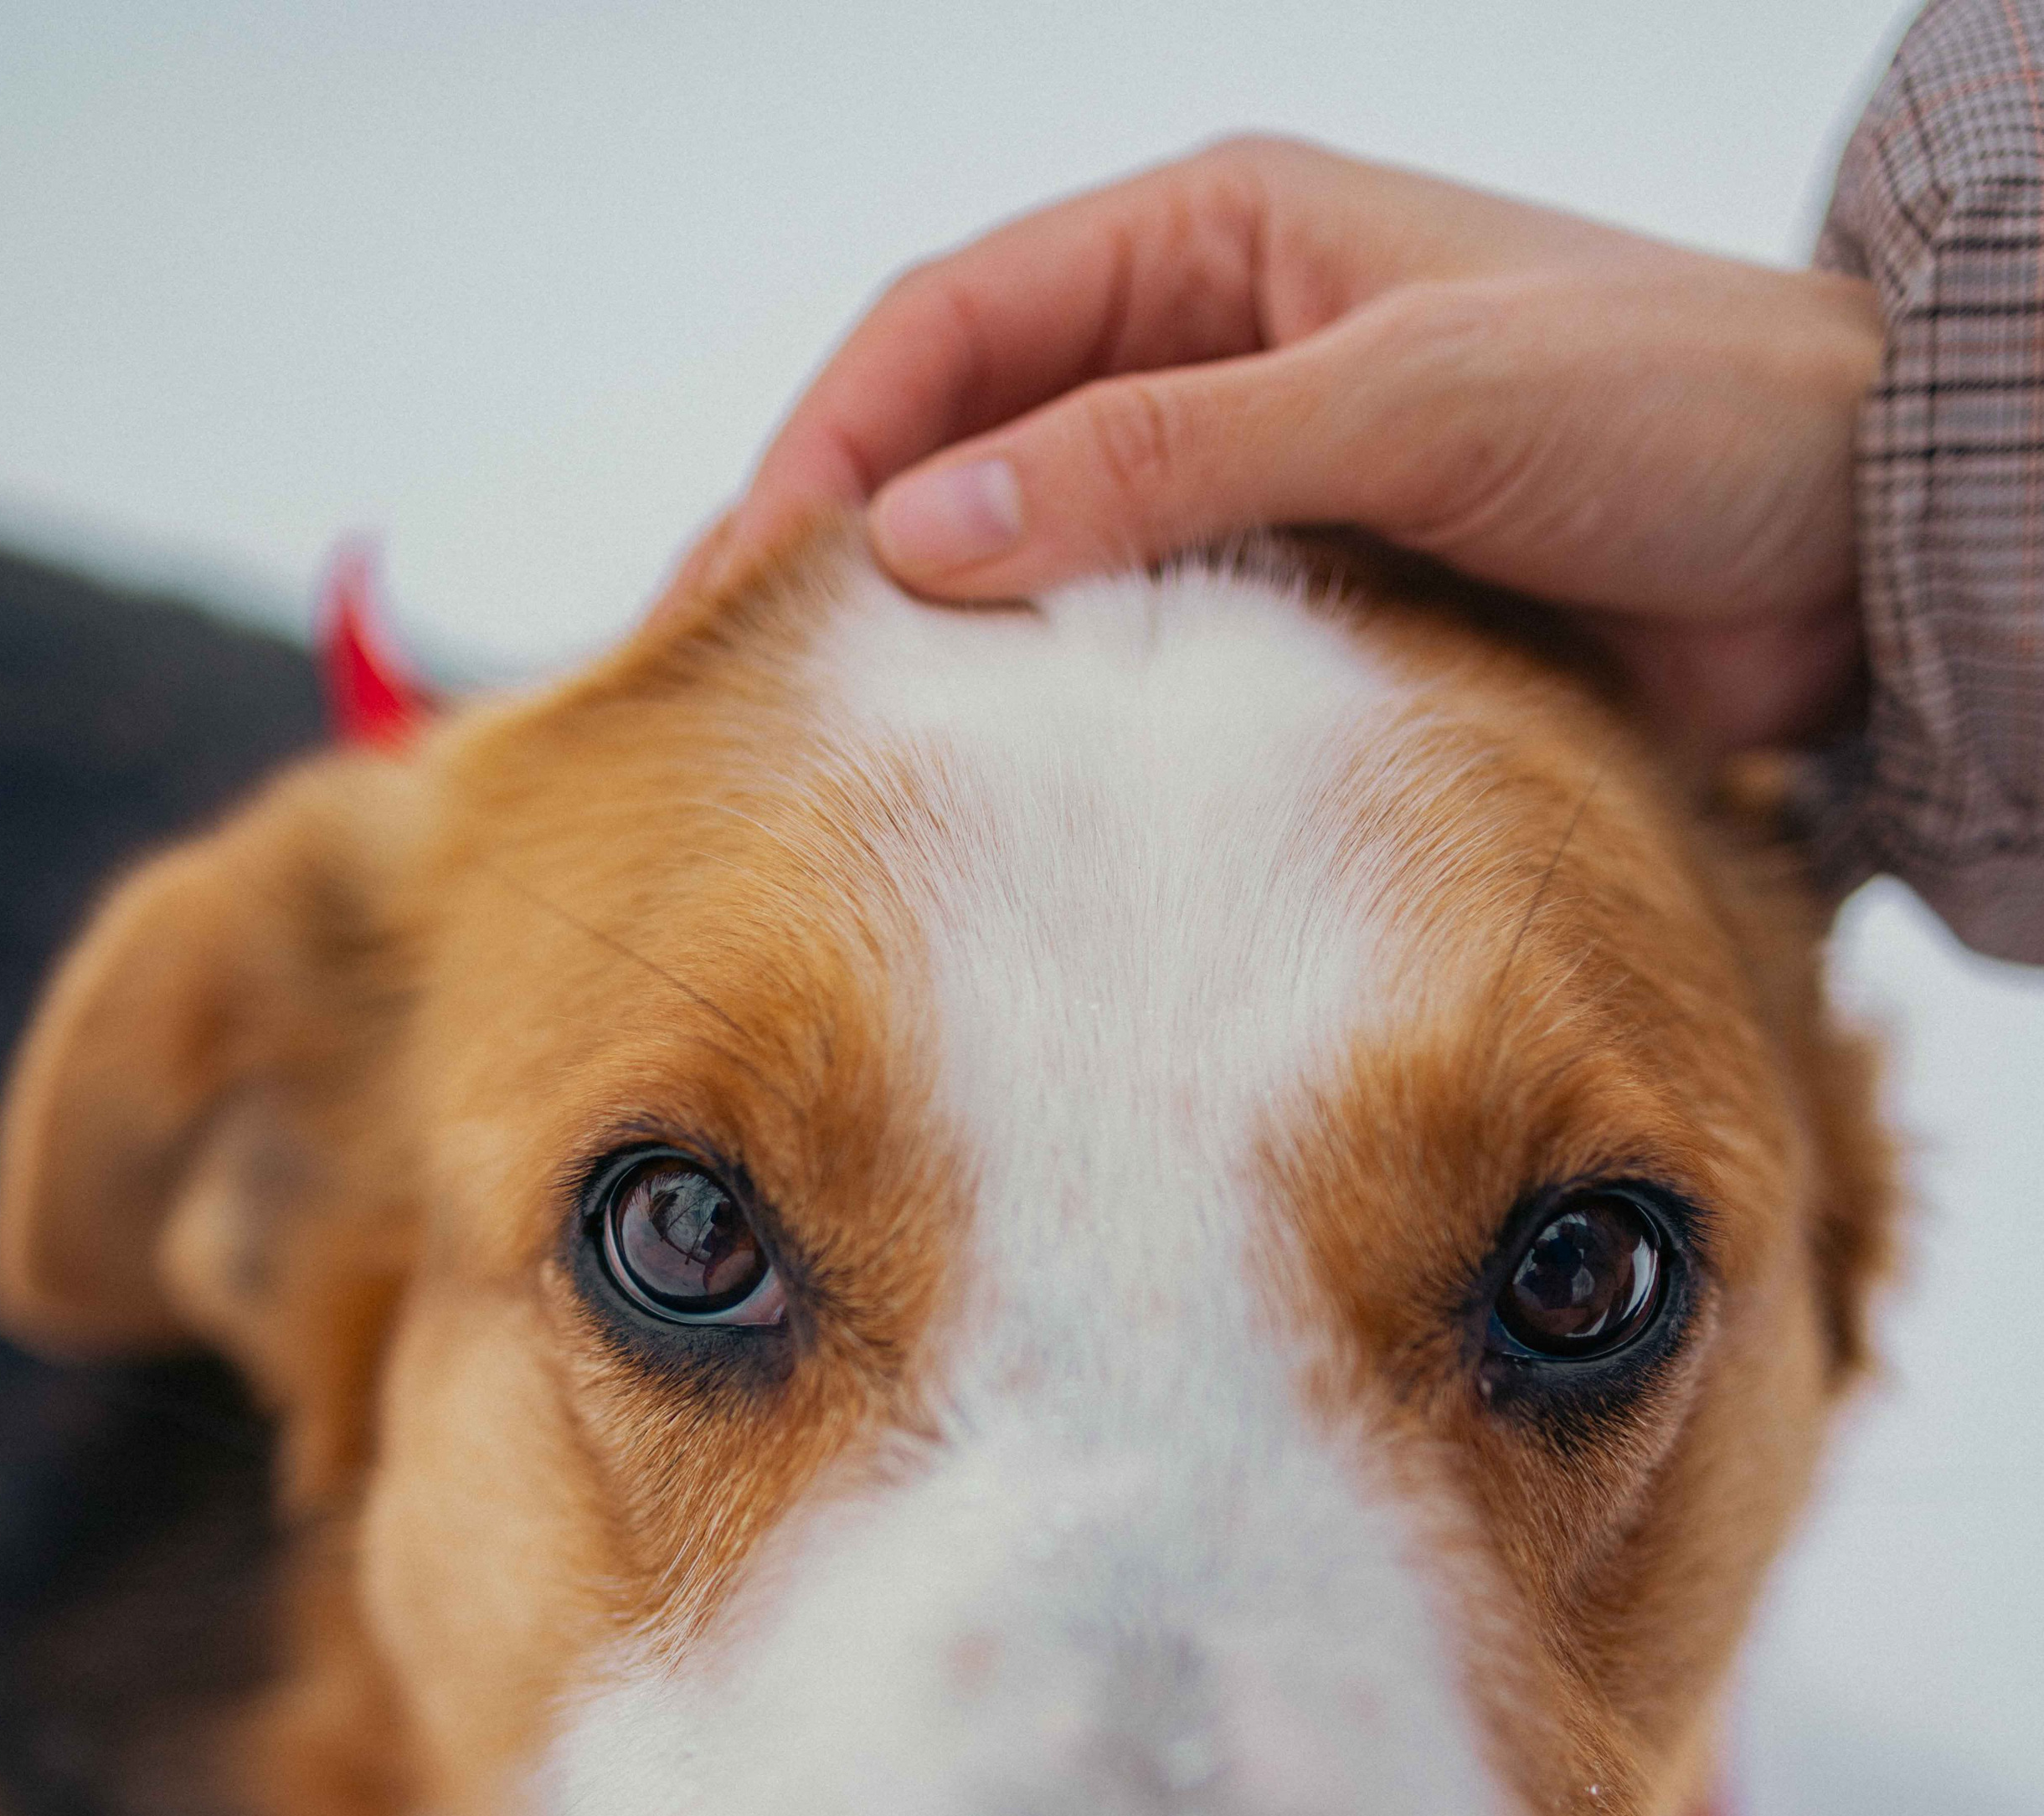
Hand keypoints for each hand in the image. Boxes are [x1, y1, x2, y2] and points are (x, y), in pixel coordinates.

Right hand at [701, 138, 1881, 753]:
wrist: (1858, 546)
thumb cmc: (1676, 408)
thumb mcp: (1407, 399)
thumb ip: (1166, 455)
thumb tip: (925, 528)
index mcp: (1217, 240)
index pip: (948, 330)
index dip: (818, 451)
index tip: (726, 590)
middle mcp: (1214, 359)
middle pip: (963, 453)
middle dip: (834, 562)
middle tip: (723, 698)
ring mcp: (1255, 499)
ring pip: (1043, 575)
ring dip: (940, 662)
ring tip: (826, 774)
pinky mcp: (1310, 623)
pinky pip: (1147, 675)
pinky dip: (1065, 734)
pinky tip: (1001, 809)